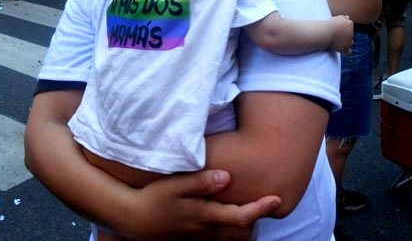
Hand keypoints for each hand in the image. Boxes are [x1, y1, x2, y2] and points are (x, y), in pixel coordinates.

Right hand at [118, 170, 280, 240]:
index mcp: (205, 216)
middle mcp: (206, 231)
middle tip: (266, 201)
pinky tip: (228, 218)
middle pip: (242, 233)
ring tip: (250, 209)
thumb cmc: (154, 198)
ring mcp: (200, 239)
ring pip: (233, 240)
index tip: (277, 199)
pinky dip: (231, 233)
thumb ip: (201, 181)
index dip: (260, 209)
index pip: (240, 216)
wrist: (133, 219)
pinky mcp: (194, 240)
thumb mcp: (175, 185)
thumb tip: (227, 177)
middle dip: (256, 220)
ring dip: (244, 227)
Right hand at [329, 15, 353, 54]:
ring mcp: (349, 40)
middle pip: (350, 34)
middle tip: (335, 35)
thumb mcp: (336, 18)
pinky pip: (348, 52)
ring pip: (351, 42)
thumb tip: (348, 17)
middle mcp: (351, 32)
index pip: (350, 25)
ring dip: (347, 42)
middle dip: (345, 35)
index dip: (344, 27)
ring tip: (338, 42)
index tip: (336, 28)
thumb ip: (343, 18)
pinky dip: (346, 51)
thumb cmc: (329, 25)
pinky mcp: (345, 48)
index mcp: (350, 23)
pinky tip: (340, 50)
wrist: (325, 32)